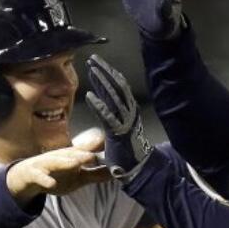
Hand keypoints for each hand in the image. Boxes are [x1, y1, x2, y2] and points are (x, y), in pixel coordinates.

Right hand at [6, 146, 110, 204]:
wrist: (28, 177)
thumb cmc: (57, 174)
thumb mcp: (79, 177)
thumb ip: (96, 174)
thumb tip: (116, 173)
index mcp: (73, 156)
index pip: (87, 150)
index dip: (98, 147)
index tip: (113, 145)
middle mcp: (60, 157)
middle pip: (72, 154)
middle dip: (83, 153)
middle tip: (95, 155)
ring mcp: (46, 164)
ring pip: (56, 161)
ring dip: (66, 162)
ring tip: (76, 164)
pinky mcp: (34, 173)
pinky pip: (39, 176)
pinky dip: (45, 179)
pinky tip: (51, 183)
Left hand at [84, 54, 152, 181]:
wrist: (139, 168)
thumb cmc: (126, 151)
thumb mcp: (117, 128)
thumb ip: (109, 115)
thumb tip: (99, 101)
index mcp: (130, 111)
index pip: (118, 88)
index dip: (107, 74)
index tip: (95, 64)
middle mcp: (129, 112)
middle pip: (118, 86)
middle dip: (105, 71)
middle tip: (93, 59)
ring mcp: (125, 121)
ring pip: (114, 96)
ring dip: (102, 81)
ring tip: (91, 69)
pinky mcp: (119, 132)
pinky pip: (108, 116)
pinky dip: (99, 106)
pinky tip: (89, 96)